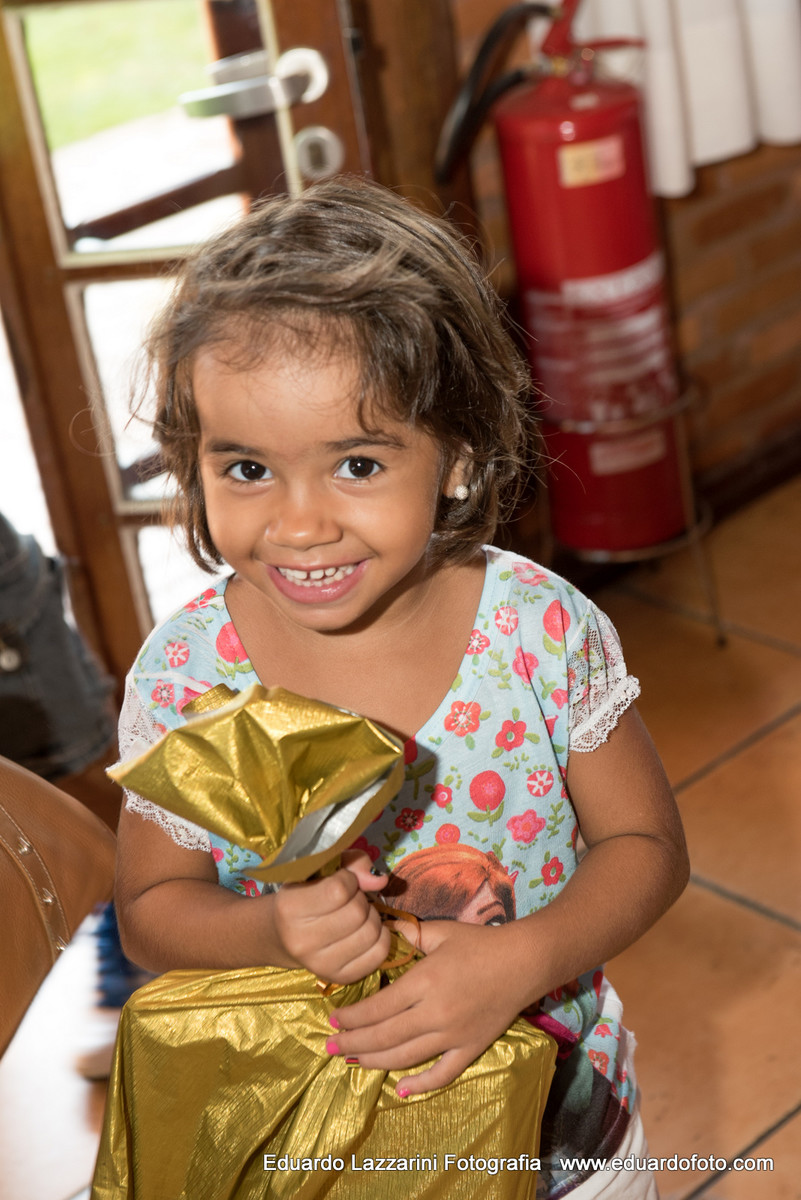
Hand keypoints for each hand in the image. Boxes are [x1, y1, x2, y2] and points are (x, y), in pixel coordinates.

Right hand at [272, 851, 389, 982]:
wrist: (284, 936)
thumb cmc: (305, 895)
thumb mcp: (320, 870)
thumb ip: (351, 864)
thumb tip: (380, 881)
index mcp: (290, 908)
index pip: (339, 889)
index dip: (349, 879)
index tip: (342, 881)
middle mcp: (301, 941)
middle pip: (357, 912)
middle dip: (360, 899)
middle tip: (350, 900)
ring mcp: (320, 964)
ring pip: (370, 933)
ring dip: (372, 917)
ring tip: (357, 916)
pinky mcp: (339, 977)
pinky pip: (379, 954)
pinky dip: (381, 937)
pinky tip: (365, 931)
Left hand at [328, 919, 532, 1094]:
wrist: (523, 962)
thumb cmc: (480, 943)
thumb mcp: (440, 932)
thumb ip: (408, 936)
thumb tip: (381, 933)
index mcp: (424, 982)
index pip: (378, 1007)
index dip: (352, 1017)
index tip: (333, 1019)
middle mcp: (435, 1013)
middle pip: (384, 1036)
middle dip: (353, 1043)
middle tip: (330, 1045)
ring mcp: (453, 1035)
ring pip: (405, 1057)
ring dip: (375, 1062)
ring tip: (353, 1061)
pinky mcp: (470, 1048)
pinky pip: (442, 1074)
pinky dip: (420, 1085)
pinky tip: (400, 1090)